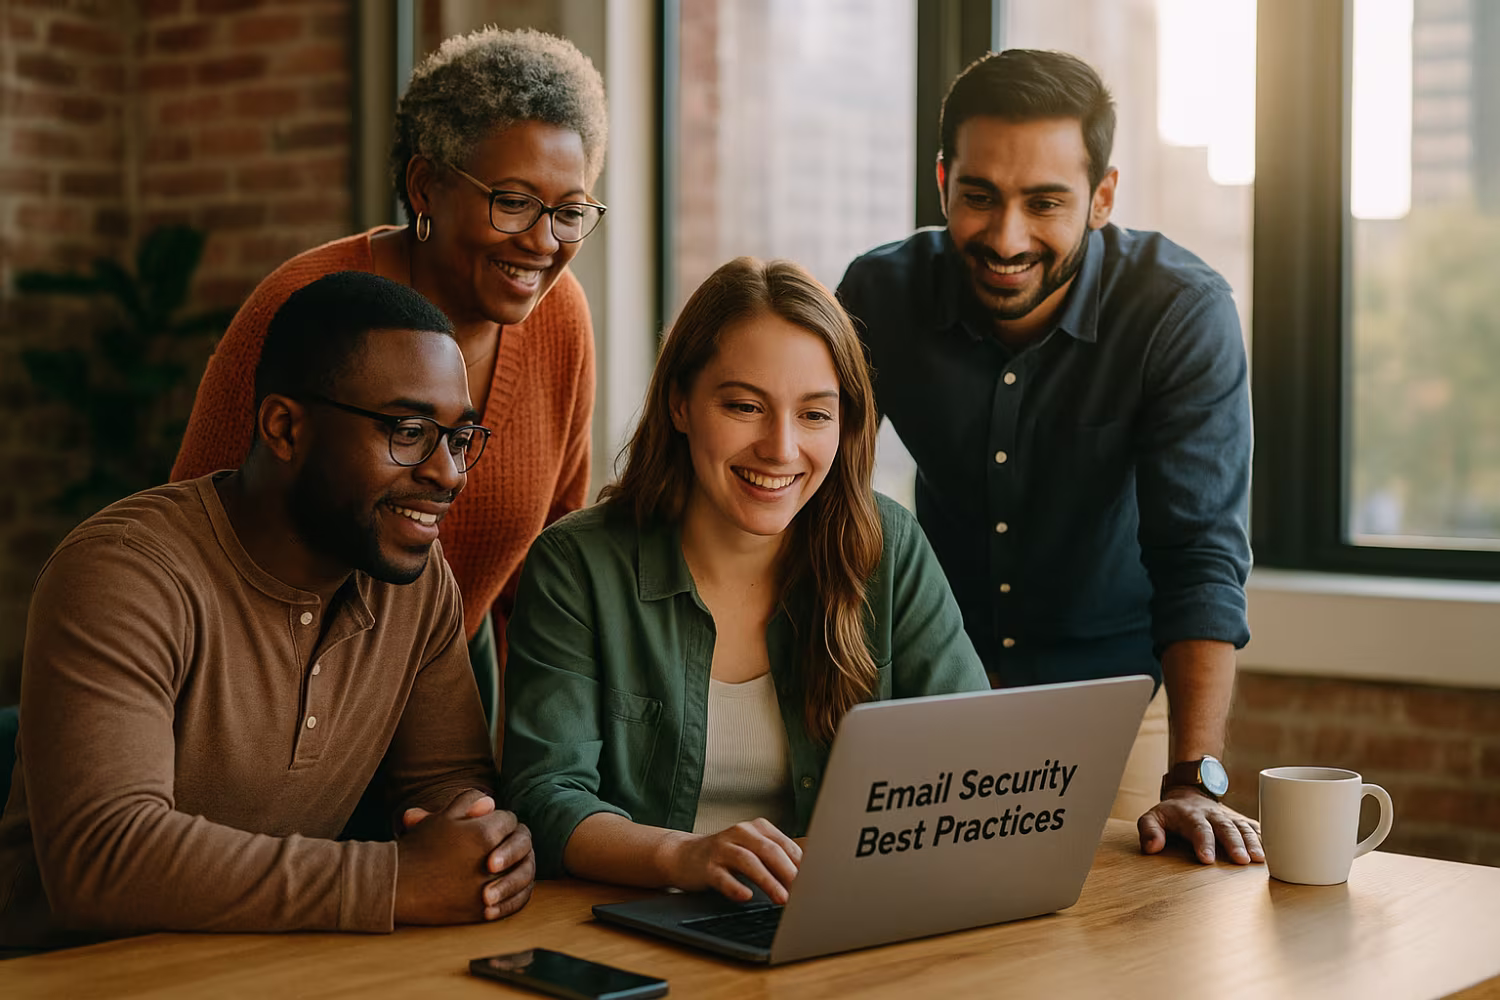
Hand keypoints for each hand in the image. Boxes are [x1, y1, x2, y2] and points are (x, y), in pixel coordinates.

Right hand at [395, 788, 536, 923]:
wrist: (397, 886)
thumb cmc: (419, 848)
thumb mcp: (442, 817)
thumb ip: (469, 802)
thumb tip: (492, 803)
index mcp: (484, 834)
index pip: (509, 821)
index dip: (500, 820)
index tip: (490, 825)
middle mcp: (492, 862)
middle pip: (521, 845)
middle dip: (514, 842)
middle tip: (502, 843)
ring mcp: (490, 888)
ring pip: (523, 873)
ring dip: (518, 866)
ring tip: (507, 865)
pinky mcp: (484, 911)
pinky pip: (516, 901)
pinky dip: (517, 894)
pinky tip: (510, 889)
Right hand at [661, 818, 802, 903]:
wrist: (684, 855)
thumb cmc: (726, 856)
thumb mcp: (753, 850)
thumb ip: (777, 858)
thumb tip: (808, 875)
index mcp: (756, 828)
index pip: (784, 845)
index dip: (800, 864)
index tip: (814, 881)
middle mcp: (740, 833)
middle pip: (769, 850)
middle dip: (788, 872)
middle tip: (802, 891)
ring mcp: (722, 849)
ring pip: (748, 862)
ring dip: (767, 881)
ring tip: (781, 899)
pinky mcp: (706, 866)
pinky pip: (722, 877)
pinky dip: (735, 887)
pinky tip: (746, 896)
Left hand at [1138, 789, 1264, 864]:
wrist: (1190, 794)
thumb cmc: (1170, 814)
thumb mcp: (1152, 817)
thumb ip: (1149, 830)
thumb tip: (1152, 848)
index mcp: (1191, 815)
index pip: (1198, 829)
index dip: (1203, 843)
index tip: (1207, 859)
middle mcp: (1213, 816)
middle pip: (1226, 828)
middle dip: (1234, 843)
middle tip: (1242, 861)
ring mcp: (1229, 818)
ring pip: (1243, 828)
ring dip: (1253, 843)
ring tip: (1260, 860)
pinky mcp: (1241, 821)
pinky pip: (1255, 828)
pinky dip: (1265, 838)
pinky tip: (1277, 850)